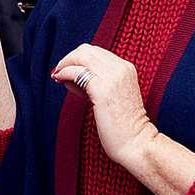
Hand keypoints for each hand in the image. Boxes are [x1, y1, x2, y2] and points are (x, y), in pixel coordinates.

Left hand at [52, 43, 157, 166]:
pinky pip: (77, 72)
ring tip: (57, 75)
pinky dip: (65, 72)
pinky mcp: (102, 90)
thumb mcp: (113, 96)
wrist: (137, 143)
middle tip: (59, 70)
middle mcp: (121, 68)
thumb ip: (96, 82)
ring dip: (65, 63)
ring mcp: (112, 77)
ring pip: (81, 56)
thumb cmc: (124, 126)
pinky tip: (59, 79)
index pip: (96, 52)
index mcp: (126, 68)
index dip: (79, 58)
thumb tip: (71, 76)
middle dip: (70, 58)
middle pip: (87, 50)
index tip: (67, 68)